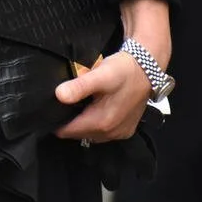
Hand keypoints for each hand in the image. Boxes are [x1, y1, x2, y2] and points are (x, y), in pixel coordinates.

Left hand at [54, 0, 170, 143]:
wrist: (148, 68)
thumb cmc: (123, 70)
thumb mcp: (100, 74)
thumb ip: (80, 86)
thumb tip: (59, 95)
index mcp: (102, 122)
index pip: (67, 131)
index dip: (57, 120)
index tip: (53, 107)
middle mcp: (110, 133)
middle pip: (77, 133)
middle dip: (70, 120)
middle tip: (70, 100)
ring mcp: (119, 133)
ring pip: (89, 133)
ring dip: (83, 122)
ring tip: (82, 103)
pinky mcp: (125, 131)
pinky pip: (102, 132)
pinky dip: (96, 123)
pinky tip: (95, 108)